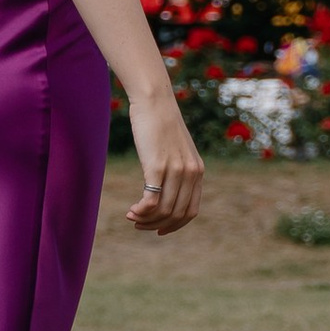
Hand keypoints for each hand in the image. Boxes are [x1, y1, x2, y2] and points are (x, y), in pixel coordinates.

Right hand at [124, 90, 202, 235]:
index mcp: (198, 171)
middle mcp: (191, 173)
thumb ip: (177, 168)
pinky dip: (141, 211)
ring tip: (131, 216)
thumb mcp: (176, 149)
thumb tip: (165, 189)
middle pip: (176, 215)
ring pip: (164, 211)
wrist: (154, 101)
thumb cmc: (160, 123)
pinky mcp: (158, 166)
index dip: (174, 225)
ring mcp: (176, 170)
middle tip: (138, 224)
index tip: (158, 229)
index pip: (191, 211)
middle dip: (156, 225)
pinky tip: (132, 210)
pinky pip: (152, 201)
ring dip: (146, 219)